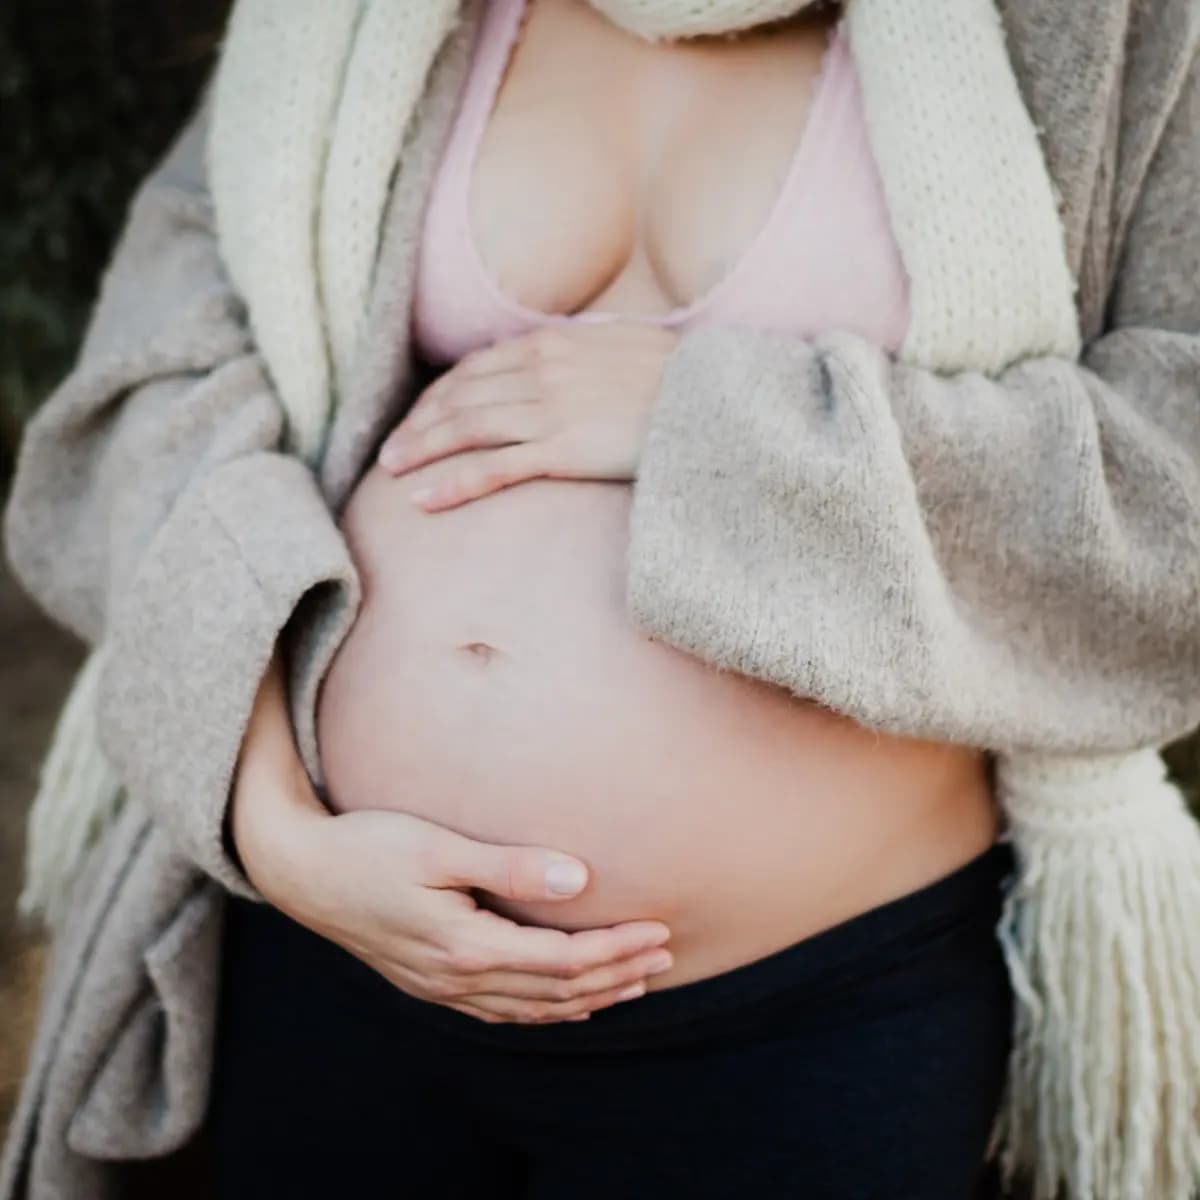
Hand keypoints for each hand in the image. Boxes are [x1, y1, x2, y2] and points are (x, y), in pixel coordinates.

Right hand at [231, 656, 673, 1023]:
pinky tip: (564, 1002)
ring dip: (588, 997)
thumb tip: (582, 880)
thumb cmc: (367, 845)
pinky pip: (500, 1010)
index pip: (564, 959)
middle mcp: (456, 978)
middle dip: (617, 973)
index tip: (660, 930)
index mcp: (465, 945)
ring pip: (532, 1007)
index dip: (617, 948)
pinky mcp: (428, 982)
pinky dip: (544, 1009)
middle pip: (557, 989)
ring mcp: (440, 987)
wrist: (299, 870)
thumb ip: (510, 866)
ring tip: (634, 983)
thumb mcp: (439, 847)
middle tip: (666, 955)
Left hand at [376, 323, 678, 510]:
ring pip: (466, 429)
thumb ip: (591, 354)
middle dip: (421, 423)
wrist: (718, 401)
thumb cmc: (685, 381)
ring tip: (392, 472)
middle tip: (391, 450)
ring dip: (423, 450)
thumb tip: (576, 360)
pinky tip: (423, 500)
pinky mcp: (564, 449)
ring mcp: (551, 408)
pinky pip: (493, 467)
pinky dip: (452, 483)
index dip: (441, 394)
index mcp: (557, 342)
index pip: (479, 366)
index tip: (422, 416)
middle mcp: (544, 369)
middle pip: (462, 396)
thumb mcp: (631, 348)